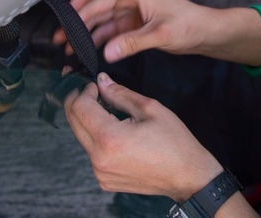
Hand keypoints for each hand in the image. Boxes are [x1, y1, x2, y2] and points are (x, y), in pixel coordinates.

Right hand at [52, 0, 209, 62]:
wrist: (205, 33)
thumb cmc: (189, 24)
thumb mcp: (161, 34)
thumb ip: (133, 42)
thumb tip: (108, 51)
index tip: (67, 12)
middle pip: (96, 4)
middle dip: (78, 20)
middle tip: (62, 37)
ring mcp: (130, 11)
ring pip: (100, 18)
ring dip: (84, 31)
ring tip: (69, 47)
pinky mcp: (133, 24)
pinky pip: (110, 30)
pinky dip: (98, 39)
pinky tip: (87, 50)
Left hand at [63, 72, 221, 200]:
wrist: (187, 175)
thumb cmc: (174, 142)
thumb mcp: (149, 109)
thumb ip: (120, 94)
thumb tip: (101, 81)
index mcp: (110, 138)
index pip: (79, 107)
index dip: (83, 90)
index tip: (94, 84)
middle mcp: (99, 158)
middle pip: (74, 123)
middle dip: (79, 102)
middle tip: (91, 91)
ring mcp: (100, 172)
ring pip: (82, 138)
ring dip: (88, 121)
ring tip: (107, 110)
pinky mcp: (105, 180)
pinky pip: (92, 153)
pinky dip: (97, 139)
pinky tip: (115, 132)